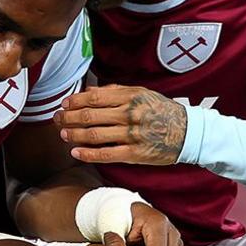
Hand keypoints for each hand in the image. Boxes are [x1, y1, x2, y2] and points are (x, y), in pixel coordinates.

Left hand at [57, 86, 187, 165]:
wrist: (188, 132)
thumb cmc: (163, 111)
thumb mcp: (143, 93)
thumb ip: (115, 91)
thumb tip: (89, 91)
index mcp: (130, 96)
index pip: (94, 97)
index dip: (75, 101)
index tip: (64, 103)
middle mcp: (129, 114)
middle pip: (90, 115)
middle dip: (69, 117)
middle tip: (57, 119)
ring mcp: (131, 135)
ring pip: (94, 134)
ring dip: (74, 135)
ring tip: (63, 135)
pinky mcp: (134, 154)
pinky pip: (105, 154)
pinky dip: (87, 154)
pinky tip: (75, 153)